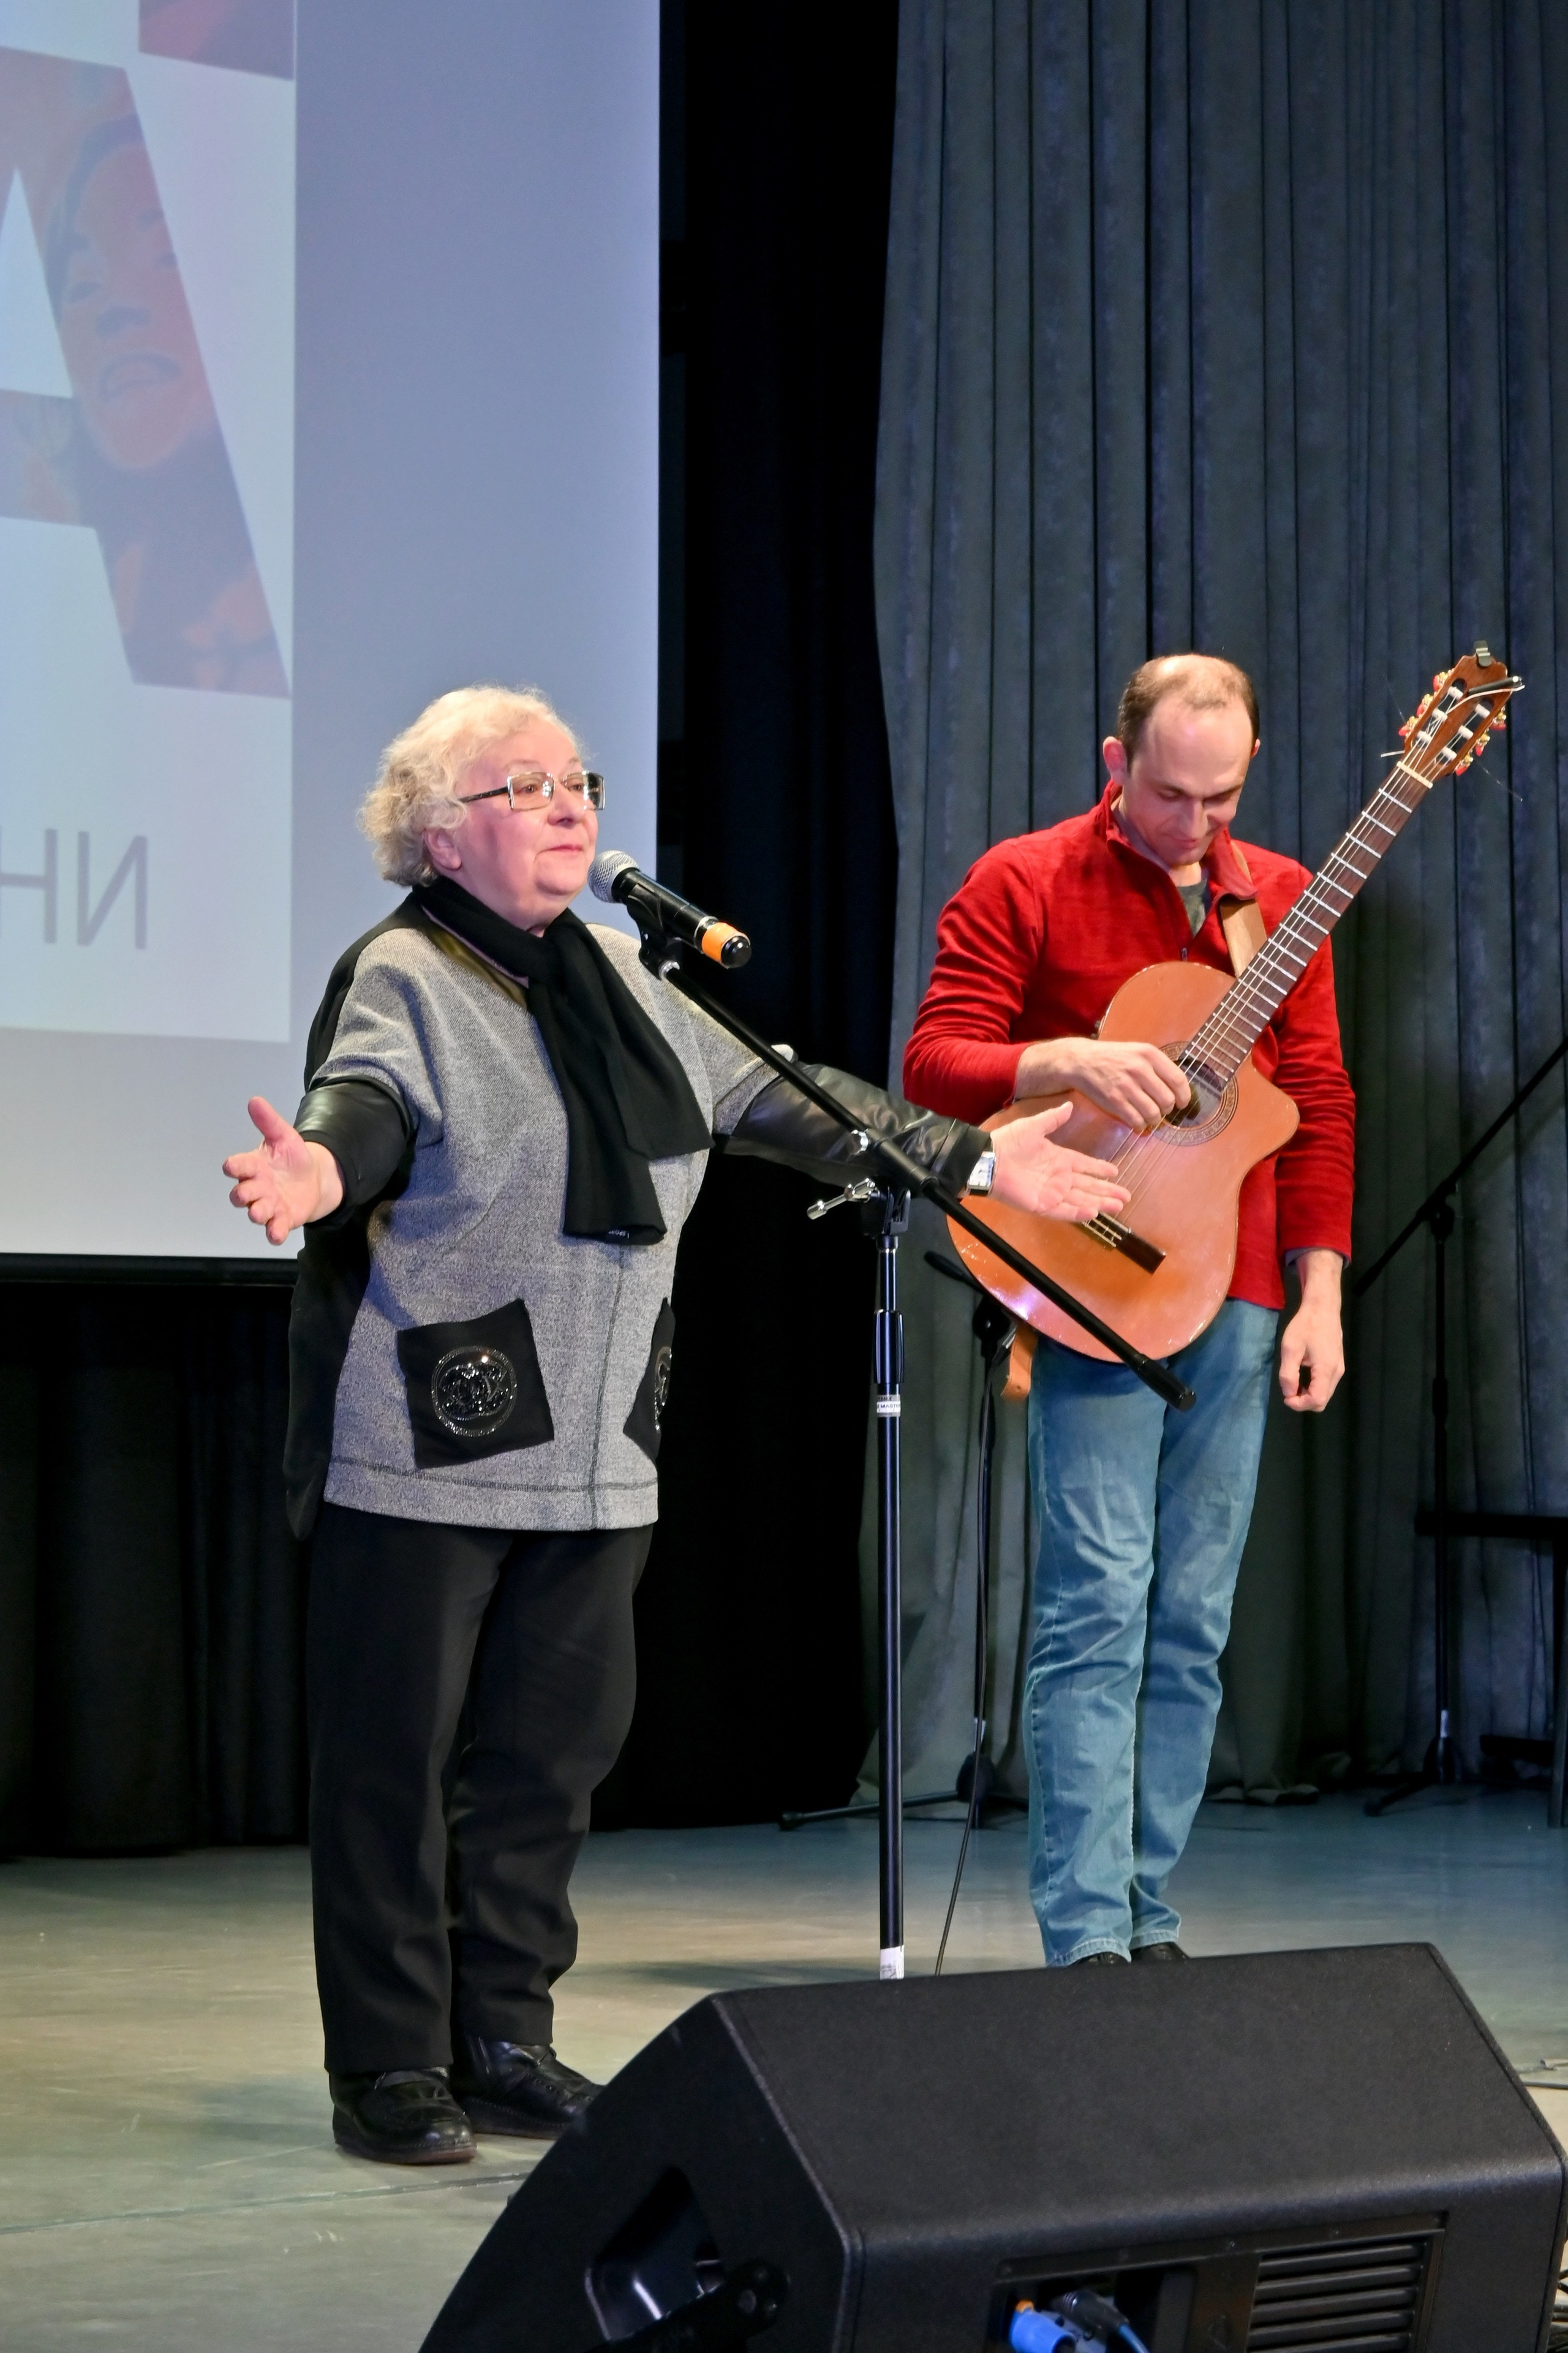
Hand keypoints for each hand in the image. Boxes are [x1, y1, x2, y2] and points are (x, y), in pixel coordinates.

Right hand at [223, 1096, 342, 1245]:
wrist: (314, 1178)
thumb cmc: (292, 1158)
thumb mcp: (284, 1136)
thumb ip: (269, 1121)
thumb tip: (255, 1101)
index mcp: (254, 1167)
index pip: (238, 1166)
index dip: (234, 1167)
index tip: (231, 1166)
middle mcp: (257, 1188)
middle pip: (241, 1194)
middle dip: (242, 1194)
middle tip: (246, 1193)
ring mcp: (268, 1205)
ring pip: (256, 1213)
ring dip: (257, 1213)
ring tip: (260, 1213)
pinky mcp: (282, 1219)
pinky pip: (274, 1230)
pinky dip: (274, 1233)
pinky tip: (276, 1234)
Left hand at [987, 1103, 1130, 1223]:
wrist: (989, 1159)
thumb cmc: (1010, 1142)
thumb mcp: (1034, 1126)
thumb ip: (1053, 1119)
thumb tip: (1069, 1104)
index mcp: (1058, 1158)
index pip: (1085, 1165)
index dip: (1100, 1169)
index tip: (1115, 1172)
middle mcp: (1058, 1177)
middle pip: (1088, 1186)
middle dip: (1107, 1191)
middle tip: (1126, 1197)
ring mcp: (1051, 1192)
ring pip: (1081, 1200)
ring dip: (1099, 1204)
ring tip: (1117, 1207)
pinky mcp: (1041, 1205)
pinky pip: (1063, 1211)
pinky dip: (1078, 1213)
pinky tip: (1093, 1213)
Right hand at [1012, 1035, 1192, 1127]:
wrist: (1081, 1061)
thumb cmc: (1113, 1058)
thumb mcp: (1137, 1052)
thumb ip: (1157, 1067)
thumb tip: (1178, 1090)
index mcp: (1149, 1054)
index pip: (1178, 1080)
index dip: (1184, 1096)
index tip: (1182, 1103)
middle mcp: (1139, 1069)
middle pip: (1167, 1100)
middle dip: (1167, 1110)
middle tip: (1161, 1110)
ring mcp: (1126, 1086)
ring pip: (1153, 1113)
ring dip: (1154, 1120)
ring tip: (1149, 1117)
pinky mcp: (1114, 1101)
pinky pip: (1136, 1120)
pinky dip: (1140, 1125)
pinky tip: (1138, 1123)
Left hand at [1278, 1249, 1344, 1412]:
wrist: (1323, 1307)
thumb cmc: (1306, 1325)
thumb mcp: (1291, 1349)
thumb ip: (1288, 1374)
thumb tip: (1288, 1393)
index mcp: (1326, 1370)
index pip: (1316, 1400)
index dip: (1299, 1404)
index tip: (1285, 1397)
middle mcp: (1337, 1373)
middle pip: (1322, 1401)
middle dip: (1303, 1402)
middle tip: (1288, 1390)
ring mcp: (1339, 1368)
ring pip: (1325, 1394)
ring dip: (1308, 1395)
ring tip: (1293, 1383)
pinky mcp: (1337, 1364)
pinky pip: (1327, 1385)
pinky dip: (1314, 1387)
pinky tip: (1303, 1377)